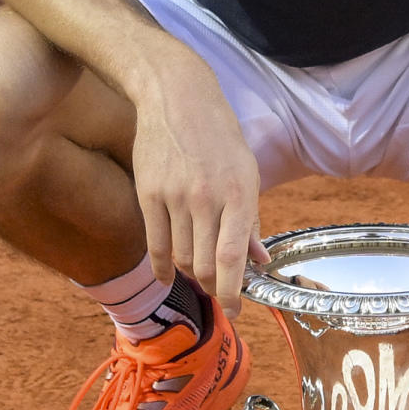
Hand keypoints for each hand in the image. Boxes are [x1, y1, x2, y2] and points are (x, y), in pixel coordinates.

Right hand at [128, 53, 260, 312]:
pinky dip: (162, 267)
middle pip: (204, 265)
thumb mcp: (247, 173)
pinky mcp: (148, 194)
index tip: (234, 311)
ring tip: (198, 273)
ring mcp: (174, 197)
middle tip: (218, 290)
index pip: (232, 258)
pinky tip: (169, 275)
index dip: (233, 291)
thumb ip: (250, 220)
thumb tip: (260, 262)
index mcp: (238, 193)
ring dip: (190, 274)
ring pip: (180, 257)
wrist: (178, 98)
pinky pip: (155, 245)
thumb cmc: (219, 136)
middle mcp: (206, 199)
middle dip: (213, 286)